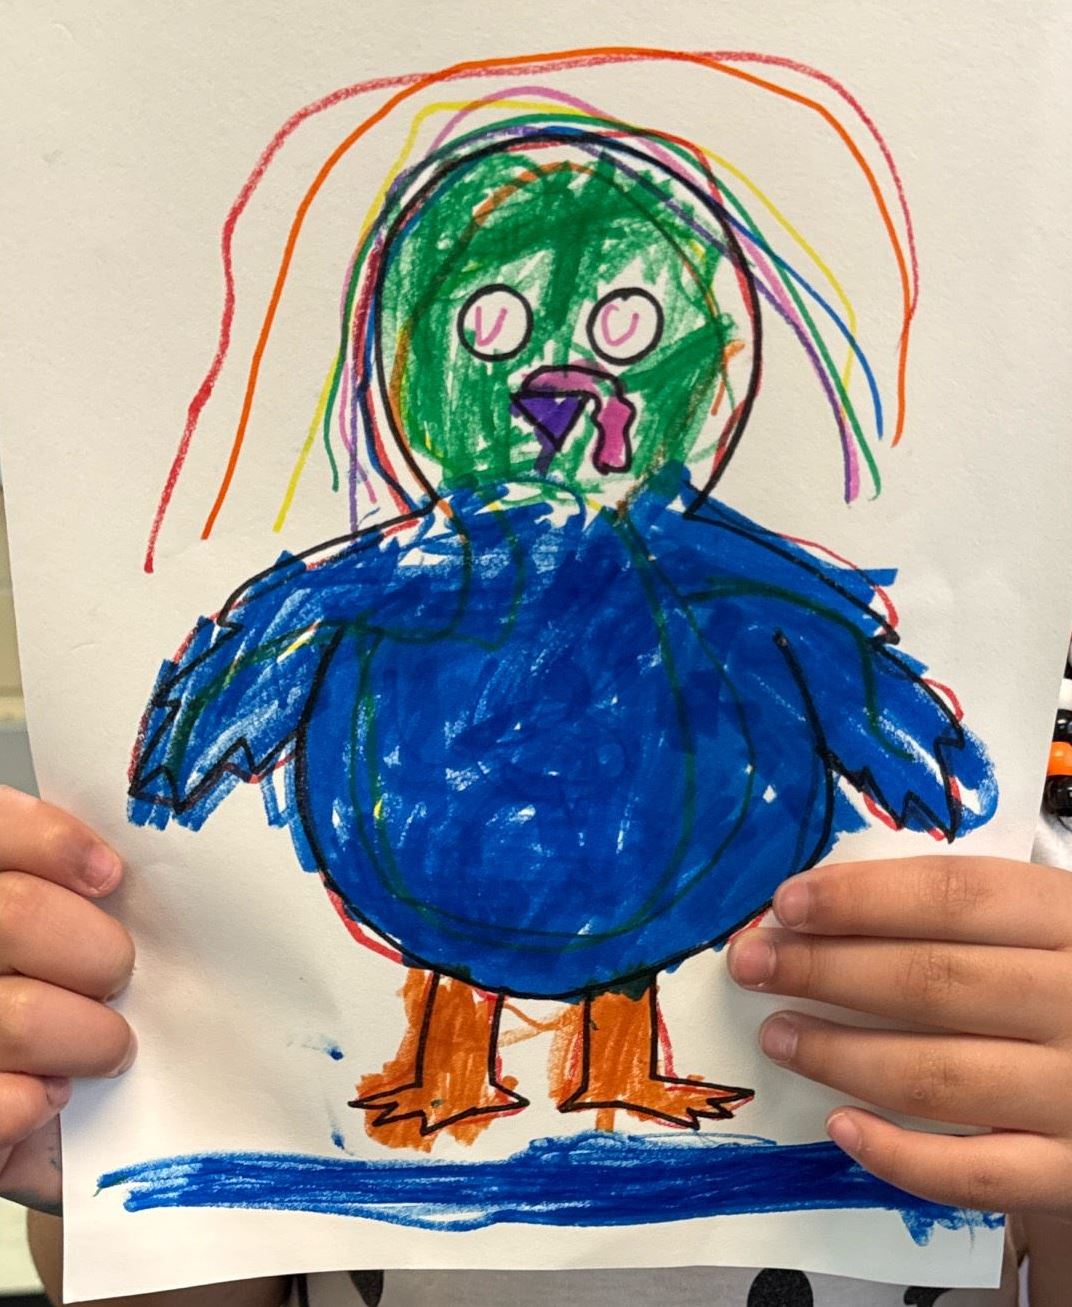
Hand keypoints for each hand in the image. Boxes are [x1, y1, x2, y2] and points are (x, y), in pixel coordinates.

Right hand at [0, 786, 134, 1211]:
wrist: (10, 1105)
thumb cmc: (45, 1001)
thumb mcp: (58, 929)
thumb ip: (65, 896)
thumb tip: (122, 869)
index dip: (51, 842)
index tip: (110, 878)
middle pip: (18, 916)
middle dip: (96, 952)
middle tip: (118, 977)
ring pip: (18, 1017)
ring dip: (88, 1038)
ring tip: (106, 1047)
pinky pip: (3, 1103)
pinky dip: (37, 1103)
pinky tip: (49, 1096)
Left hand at [727, 856, 1071, 1215]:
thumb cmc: (1068, 975)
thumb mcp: (1040, 921)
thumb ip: (956, 908)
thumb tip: (818, 905)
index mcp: (1069, 920)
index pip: (955, 896)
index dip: (863, 897)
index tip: (786, 904)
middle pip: (933, 982)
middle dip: (826, 970)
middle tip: (753, 964)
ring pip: (939, 1076)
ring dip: (840, 1054)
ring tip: (778, 1034)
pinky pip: (975, 1174)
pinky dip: (899, 1155)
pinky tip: (841, 1126)